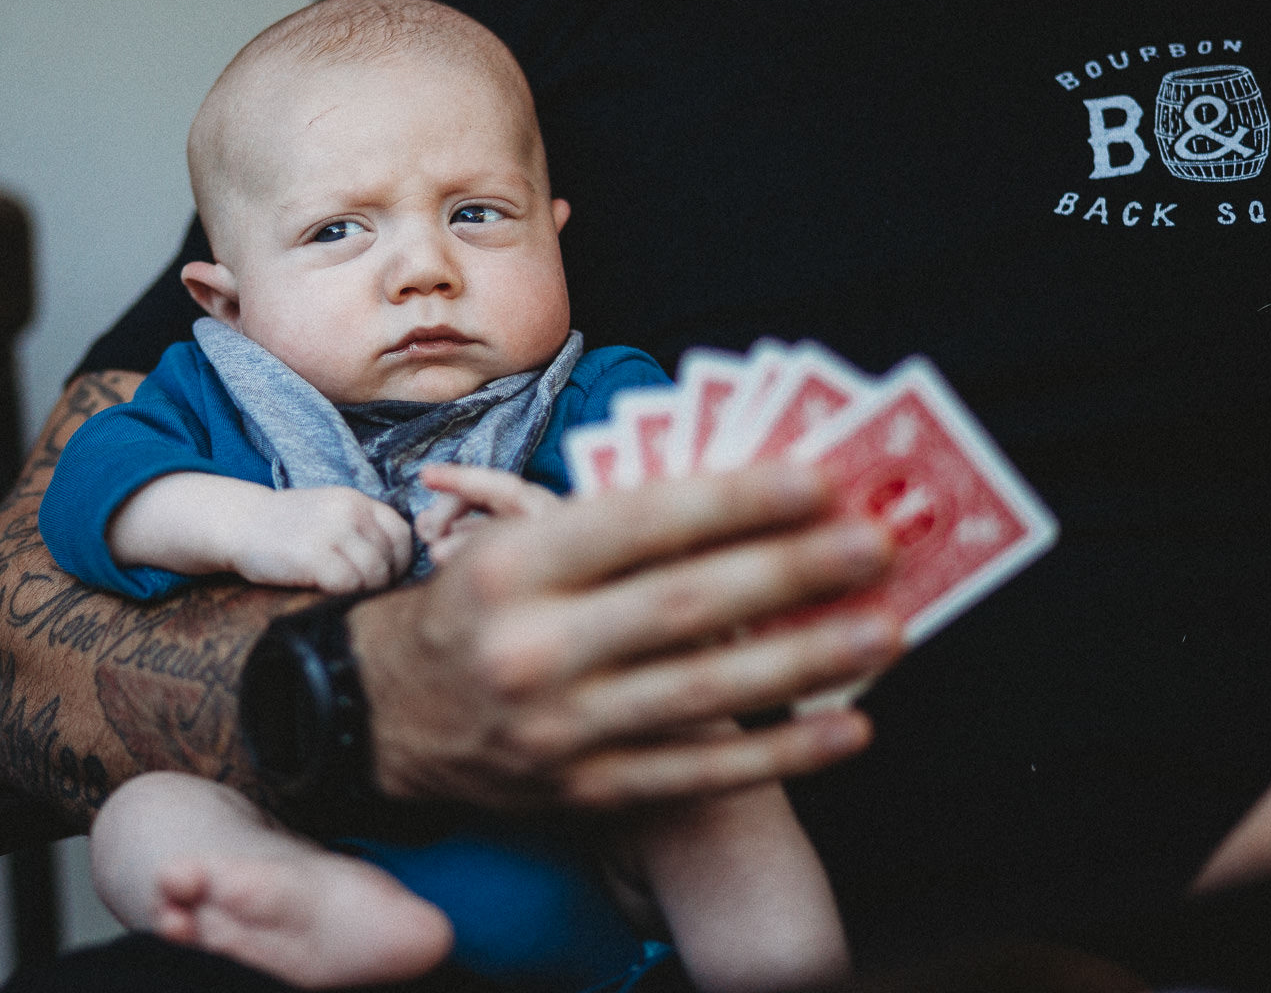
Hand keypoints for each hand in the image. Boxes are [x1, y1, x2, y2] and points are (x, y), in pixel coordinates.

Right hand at [229, 485, 414, 591]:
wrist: (239, 523)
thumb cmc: (286, 527)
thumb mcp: (330, 513)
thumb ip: (361, 529)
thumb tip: (396, 567)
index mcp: (356, 500)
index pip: (401, 533)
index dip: (401, 561)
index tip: (387, 576)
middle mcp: (349, 511)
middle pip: (390, 557)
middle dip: (383, 581)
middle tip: (365, 592)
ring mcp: (332, 531)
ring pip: (374, 572)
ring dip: (365, 591)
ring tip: (347, 594)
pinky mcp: (313, 555)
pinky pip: (348, 584)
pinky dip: (345, 595)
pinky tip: (328, 593)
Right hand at [348, 462, 902, 809]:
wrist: (385, 714)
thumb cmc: (474, 607)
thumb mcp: (514, 543)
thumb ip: (611, 526)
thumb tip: (743, 501)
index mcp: (514, 565)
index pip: (641, 522)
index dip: (736, 500)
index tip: (819, 480)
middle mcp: (532, 646)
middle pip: (683, 604)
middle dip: (792, 570)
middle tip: (877, 543)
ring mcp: (559, 727)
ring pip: (702, 691)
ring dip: (807, 657)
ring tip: (886, 627)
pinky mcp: (584, 789)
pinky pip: (698, 770)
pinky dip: (781, 751)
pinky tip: (849, 727)